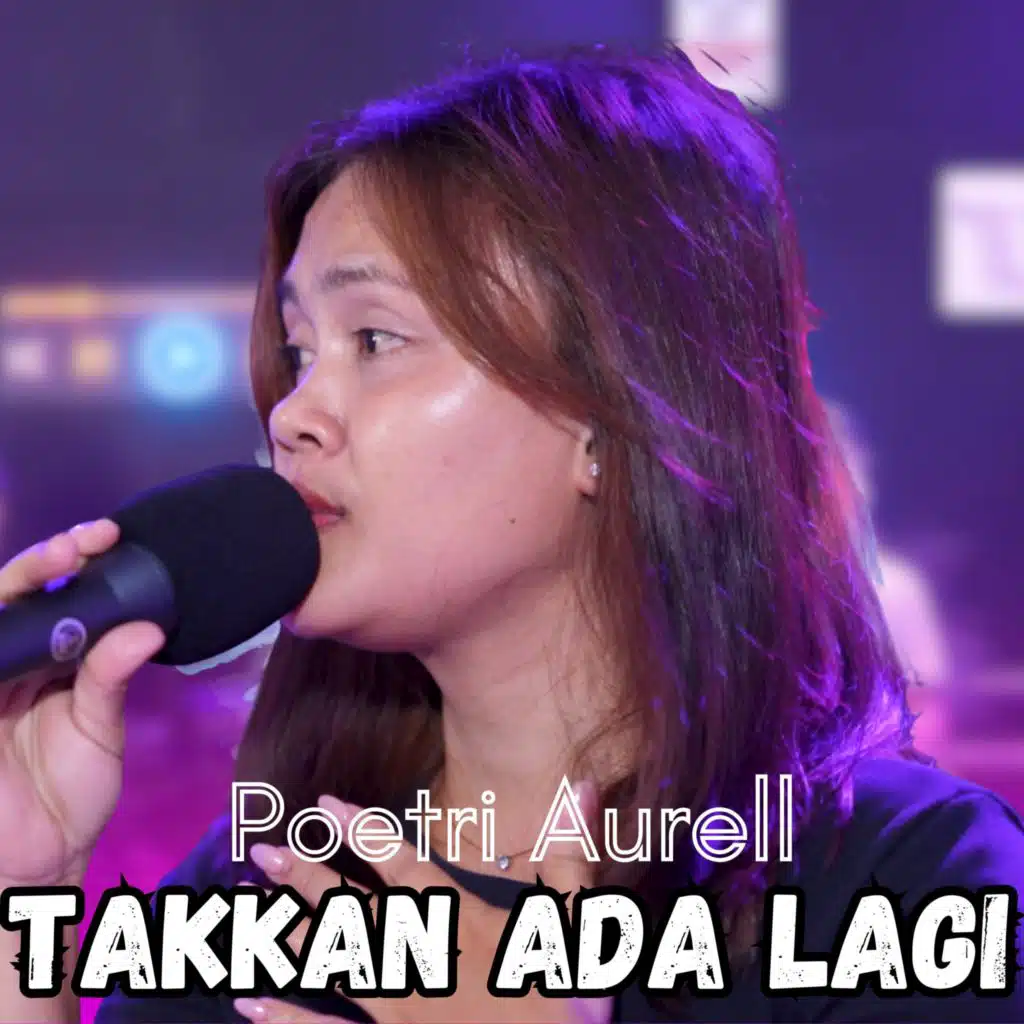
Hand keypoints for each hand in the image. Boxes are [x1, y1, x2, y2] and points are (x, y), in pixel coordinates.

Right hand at [0, 521, 164, 886]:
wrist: (39, 857)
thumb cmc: (71, 792)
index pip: (56, 600)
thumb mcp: (99, 728)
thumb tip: (148, 628)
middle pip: (16, 597)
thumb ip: (111, 676)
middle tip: (85, 542)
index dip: (75, 567)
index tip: (108, 538)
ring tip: (60, 558)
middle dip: (47, 562)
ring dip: (20, 581)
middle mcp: (12, 662)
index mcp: (49, 661)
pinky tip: (5, 607)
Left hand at [234, 790, 612, 1023]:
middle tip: (262, 851)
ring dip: (290, 933)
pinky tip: (250, 1008)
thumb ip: (571, 859)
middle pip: (356, 912)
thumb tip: (581, 786)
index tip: (326, 805)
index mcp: (464, 926)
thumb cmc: (572, 1006)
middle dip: (309, 879)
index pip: (407, 868)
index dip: (365, 834)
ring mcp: (402, 1012)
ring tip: (249, 904)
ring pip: (336, 966)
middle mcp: (423, 963)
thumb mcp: (578, 929)